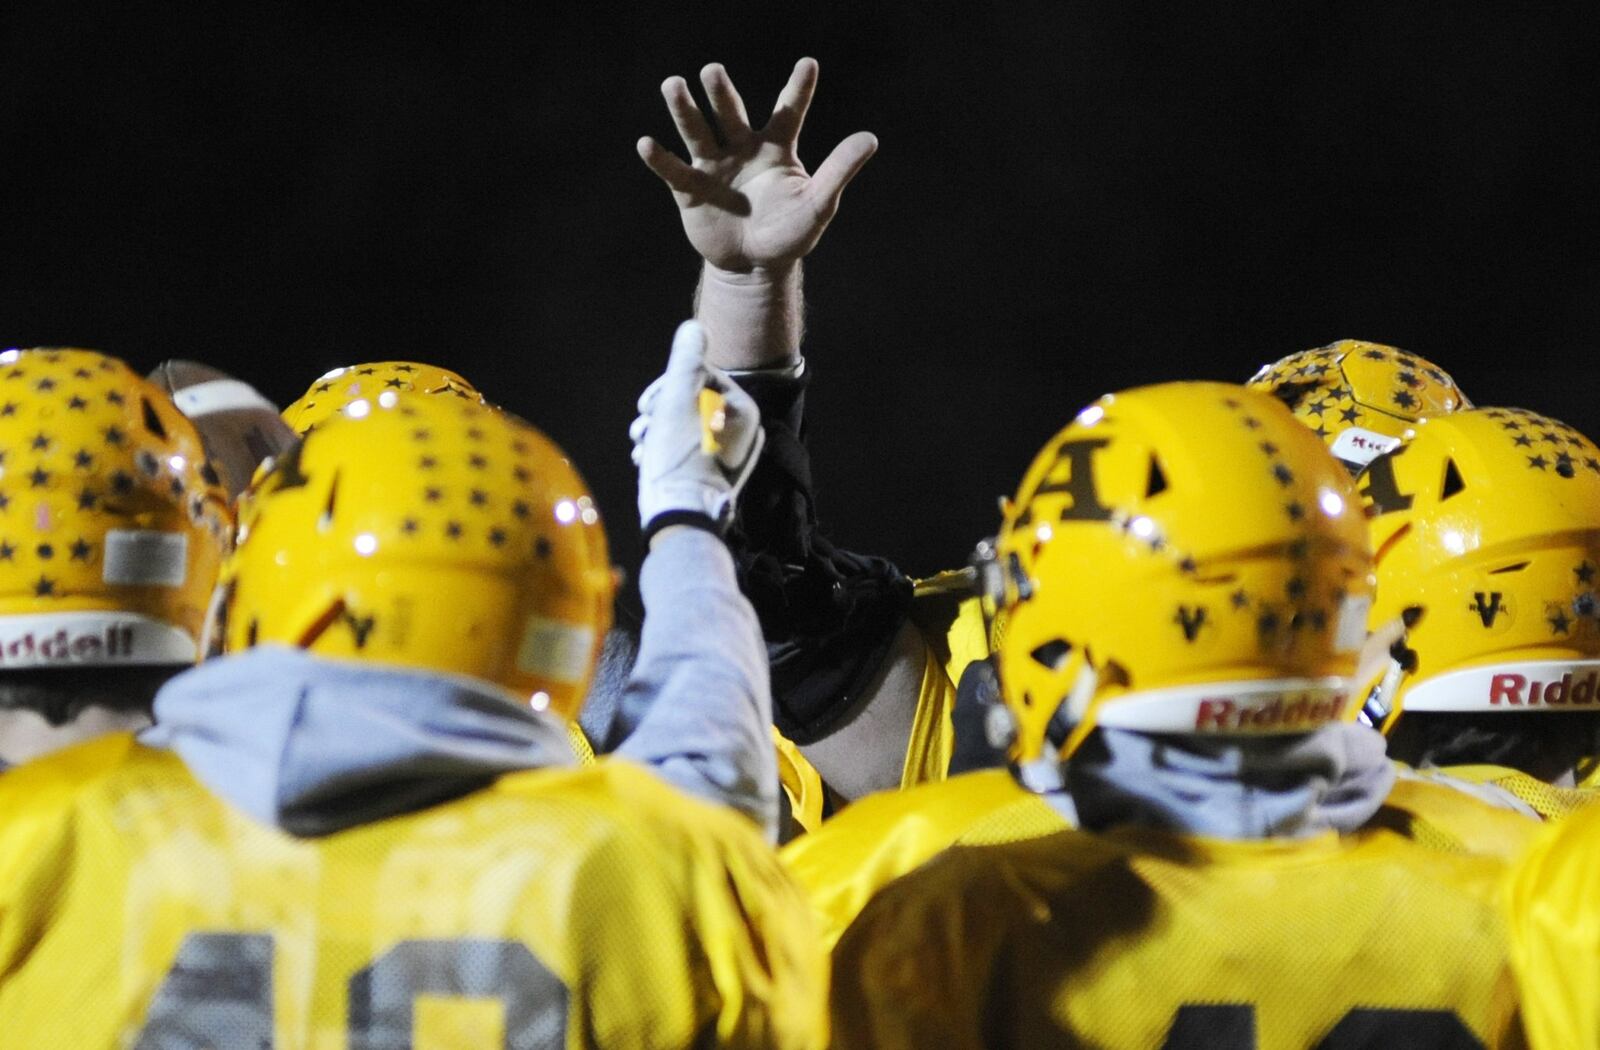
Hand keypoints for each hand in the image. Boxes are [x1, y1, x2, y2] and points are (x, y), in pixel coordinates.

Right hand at [632, 321, 764, 531]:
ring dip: (656, 429)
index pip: (701, 378)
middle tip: (642, 425)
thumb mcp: (679, 397)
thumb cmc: (678, 455)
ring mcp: (728, 457)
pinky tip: (644, 459)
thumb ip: (687, 358)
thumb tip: (694, 327)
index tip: (649, 405)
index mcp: (745, 412)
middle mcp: (743, 434)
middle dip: (661, 410)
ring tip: (640, 444)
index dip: (668, 386)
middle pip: (692, 401)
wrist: (679, 514)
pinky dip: (663, 449)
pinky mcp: (710, 476)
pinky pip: (685, 449)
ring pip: (684, 425)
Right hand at [637, 58, 877, 273]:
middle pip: (731, 114)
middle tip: (712, 71)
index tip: (809, 63)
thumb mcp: (818, 205)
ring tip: (673, 85)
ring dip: (685, 110)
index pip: (787, 112)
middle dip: (721, 93)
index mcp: (775, 148)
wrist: (754, 265)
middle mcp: (741, 148)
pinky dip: (660, 159)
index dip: (798, 89)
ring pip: (698, 132)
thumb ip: (839, 171)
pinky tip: (646, 143)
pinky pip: (674, 171)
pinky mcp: (691, 190)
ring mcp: (714, 167)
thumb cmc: (789, 232)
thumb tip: (870, 138)